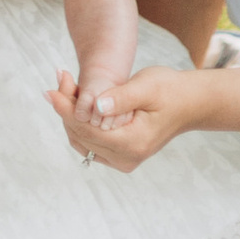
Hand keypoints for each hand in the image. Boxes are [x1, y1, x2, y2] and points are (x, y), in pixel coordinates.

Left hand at [46, 62, 205, 169]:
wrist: (188, 104)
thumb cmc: (170, 90)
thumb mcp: (146, 87)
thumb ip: (121, 98)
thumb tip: (96, 106)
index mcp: (132, 144)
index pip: (87, 130)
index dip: (66, 109)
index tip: (50, 89)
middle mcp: (126, 159)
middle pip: (81, 136)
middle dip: (66, 108)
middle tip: (61, 77)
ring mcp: (122, 161)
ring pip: (82, 140)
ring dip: (71, 115)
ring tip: (67, 84)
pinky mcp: (120, 156)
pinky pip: (90, 142)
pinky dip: (81, 122)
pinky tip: (78, 99)